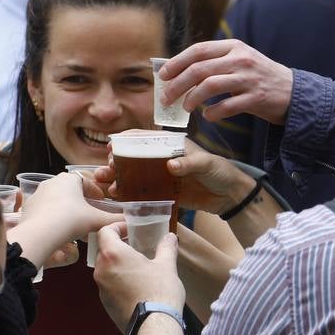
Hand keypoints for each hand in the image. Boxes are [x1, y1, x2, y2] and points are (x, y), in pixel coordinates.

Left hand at [8, 173, 121, 269]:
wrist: (41, 233)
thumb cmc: (71, 220)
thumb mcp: (96, 220)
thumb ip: (113, 220)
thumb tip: (129, 221)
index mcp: (69, 179)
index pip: (86, 182)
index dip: (96, 192)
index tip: (101, 202)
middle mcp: (52, 181)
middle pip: (71, 190)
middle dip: (81, 201)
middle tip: (89, 214)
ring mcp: (38, 193)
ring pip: (57, 199)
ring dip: (67, 209)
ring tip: (75, 225)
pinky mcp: (29, 207)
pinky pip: (45, 209)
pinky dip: (53, 216)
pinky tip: (59, 229)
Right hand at [93, 139, 252, 215]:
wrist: (230, 197)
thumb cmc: (220, 172)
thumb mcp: (206, 163)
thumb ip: (189, 163)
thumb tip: (170, 166)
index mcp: (170, 145)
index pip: (143, 137)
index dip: (124, 140)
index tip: (110, 147)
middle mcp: (161, 159)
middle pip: (132, 157)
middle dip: (115, 162)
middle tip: (106, 169)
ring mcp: (160, 177)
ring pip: (132, 175)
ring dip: (116, 178)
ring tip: (105, 184)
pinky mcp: (162, 194)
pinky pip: (141, 193)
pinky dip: (127, 194)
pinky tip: (115, 197)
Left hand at [93, 223, 185, 329]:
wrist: (153, 326)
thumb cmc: (159, 291)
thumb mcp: (166, 266)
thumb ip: (166, 248)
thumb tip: (170, 237)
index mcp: (113, 254)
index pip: (105, 231)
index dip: (116, 227)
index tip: (129, 229)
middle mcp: (101, 269)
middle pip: (103, 249)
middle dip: (117, 245)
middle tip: (134, 244)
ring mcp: (101, 287)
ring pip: (104, 267)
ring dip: (117, 263)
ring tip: (136, 265)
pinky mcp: (104, 303)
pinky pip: (107, 283)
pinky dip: (117, 279)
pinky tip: (134, 284)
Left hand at [156, 39, 293, 124]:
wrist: (294, 92)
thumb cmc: (259, 77)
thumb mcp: (239, 60)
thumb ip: (215, 62)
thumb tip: (179, 70)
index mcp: (234, 47)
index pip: (198, 50)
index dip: (177, 62)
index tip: (162, 75)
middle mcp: (241, 59)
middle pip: (200, 69)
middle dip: (177, 84)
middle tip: (166, 98)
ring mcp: (249, 78)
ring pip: (210, 86)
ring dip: (192, 98)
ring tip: (185, 108)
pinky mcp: (256, 98)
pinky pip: (227, 106)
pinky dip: (213, 113)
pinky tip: (208, 116)